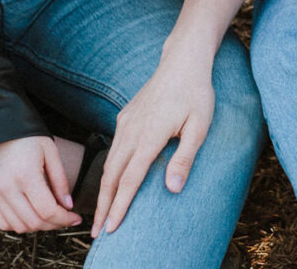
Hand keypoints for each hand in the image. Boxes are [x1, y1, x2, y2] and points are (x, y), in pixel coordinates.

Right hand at [0, 136, 81, 233]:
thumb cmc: (27, 137)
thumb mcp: (50, 152)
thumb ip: (60, 180)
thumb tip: (68, 205)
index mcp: (26, 176)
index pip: (47, 210)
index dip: (65, 219)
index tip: (76, 218)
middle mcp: (7, 189)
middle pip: (34, 222)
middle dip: (54, 225)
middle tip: (66, 219)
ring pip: (19, 227)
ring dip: (37, 227)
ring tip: (50, 217)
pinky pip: (3, 223)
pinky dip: (19, 225)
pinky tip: (31, 215)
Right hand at [90, 54, 213, 237]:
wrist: (182, 62)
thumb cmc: (196, 95)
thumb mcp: (199, 127)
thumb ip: (184, 158)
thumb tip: (172, 190)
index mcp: (149, 136)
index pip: (129, 180)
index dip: (119, 206)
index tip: (110, 228)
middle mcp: (132, 131)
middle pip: (111, 176)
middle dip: (103, 205)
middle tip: (97, 233)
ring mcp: (126, 123)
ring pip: (109, 163)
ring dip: (104, 190)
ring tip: (101, 213)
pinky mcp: (125, 118)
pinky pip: (113, 149)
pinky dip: (109, 170)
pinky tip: (111, 183)